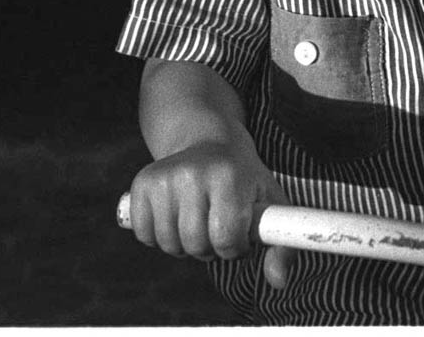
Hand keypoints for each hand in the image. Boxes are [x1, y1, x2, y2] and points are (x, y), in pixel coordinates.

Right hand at [127, 137, 294, 287]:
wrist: (209, 141)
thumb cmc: (244, 179)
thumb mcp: (270, 203)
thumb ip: (282, 246)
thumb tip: (278, 282)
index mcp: (228, 176)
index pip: (226, 238)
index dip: (235, 248)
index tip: (239, 235)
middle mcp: (192, 173)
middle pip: (195, 244)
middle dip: (210, 248)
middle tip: (217, 230)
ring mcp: (164, 177)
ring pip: (169, 243)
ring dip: (185, 246)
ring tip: (198, 223)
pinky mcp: (142, 183)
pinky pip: (145, 235)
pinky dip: (159, 237)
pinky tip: (175, 219)